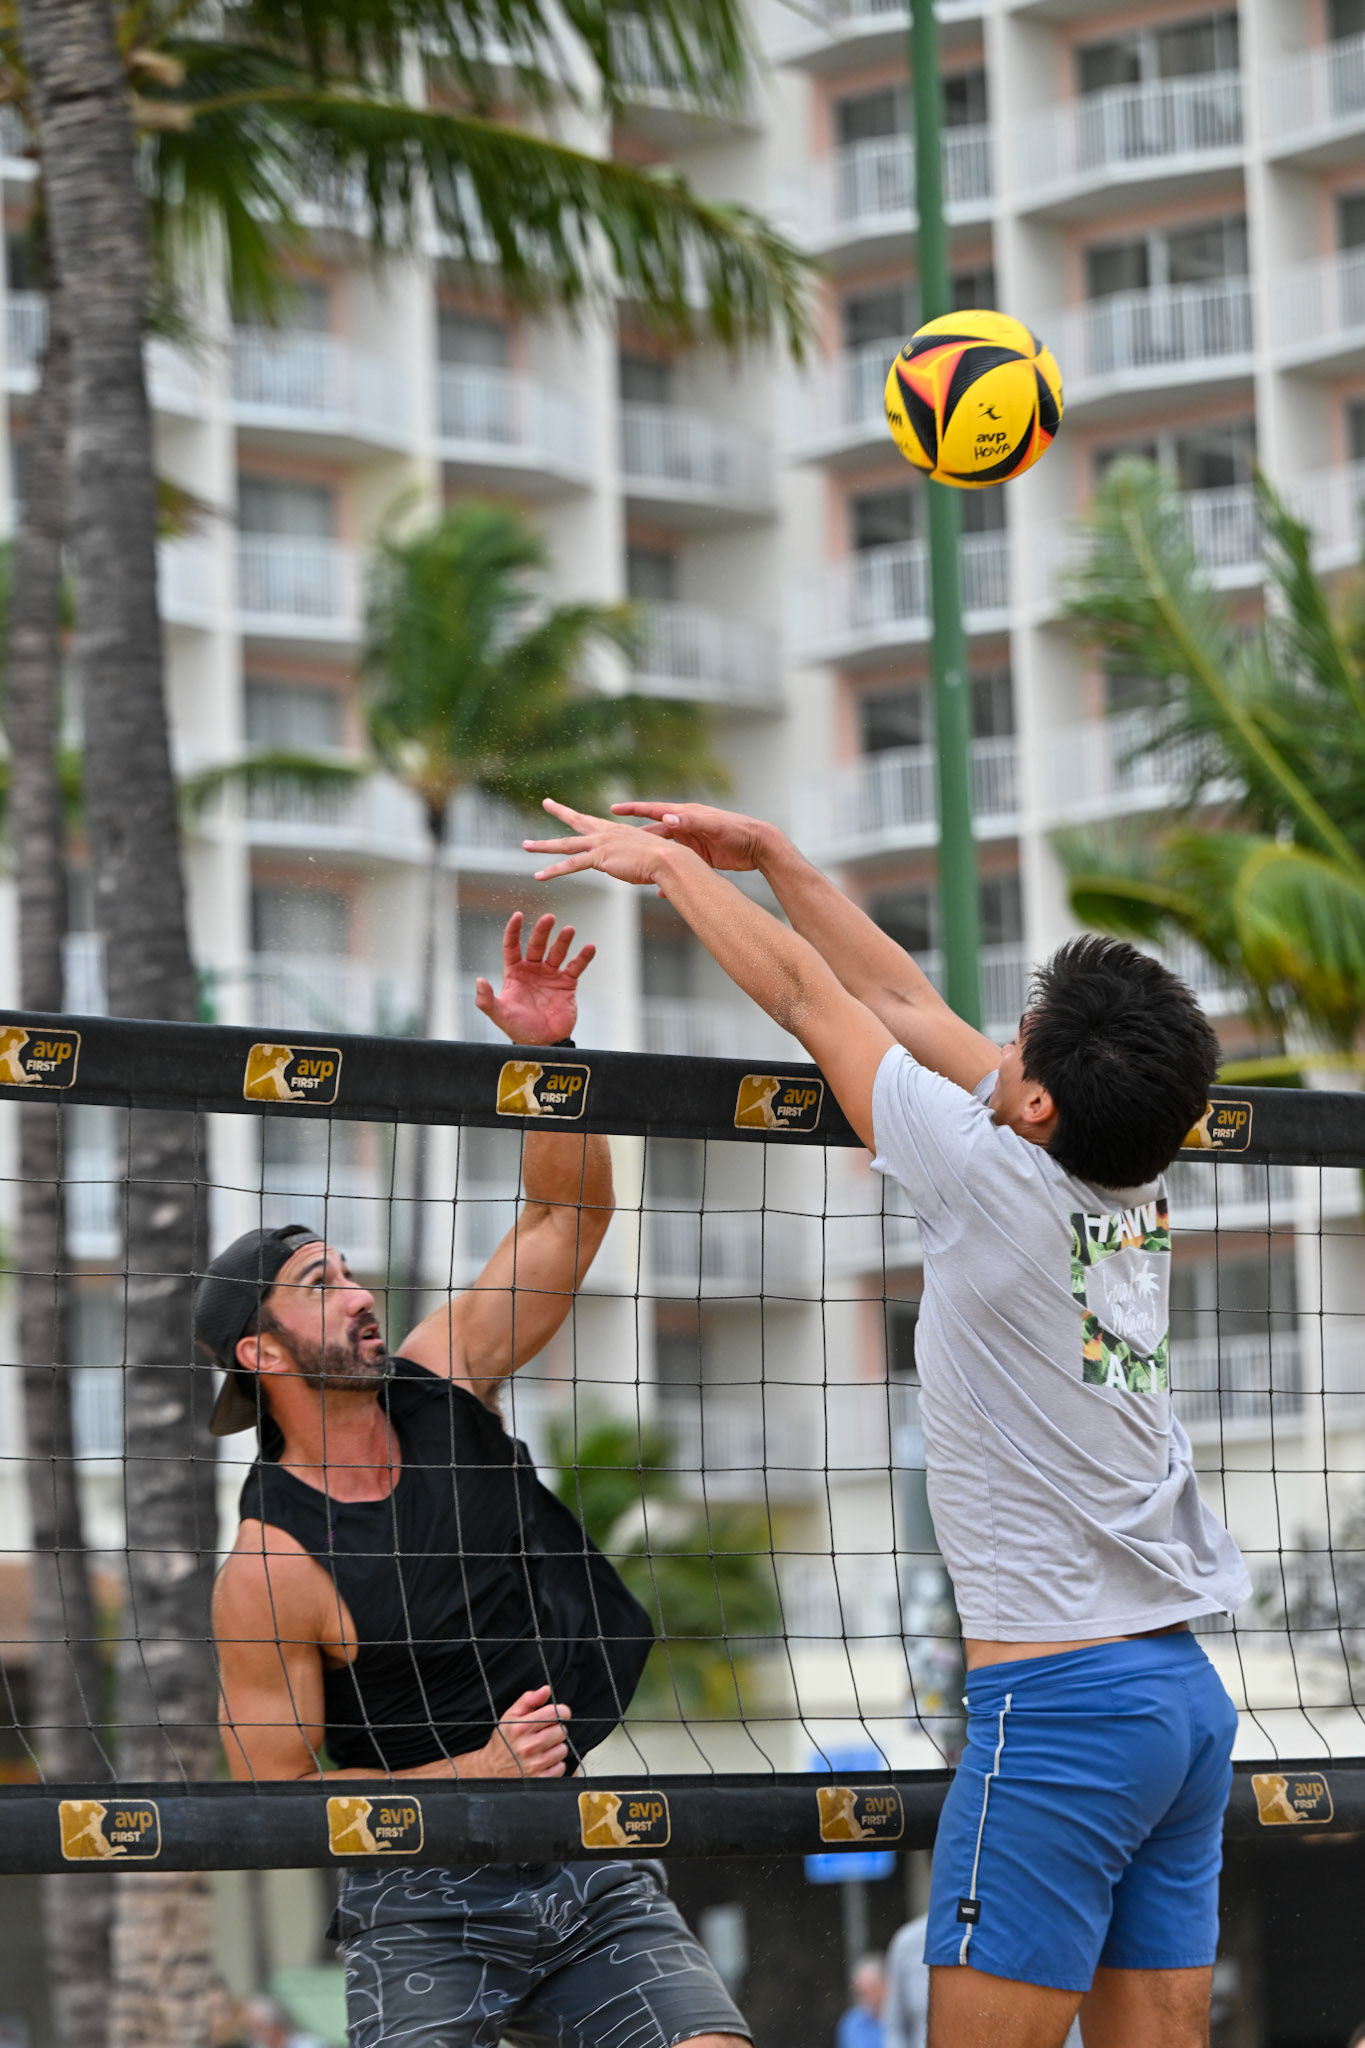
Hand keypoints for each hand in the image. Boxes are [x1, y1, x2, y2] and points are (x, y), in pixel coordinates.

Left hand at [474, 912, 593, 1046]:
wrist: (542, 1043)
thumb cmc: (518, 1028)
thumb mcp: (499, 1014)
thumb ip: (486, 999)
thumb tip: (479, 981)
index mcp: (514, 972)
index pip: (512, 946)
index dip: (514, 930)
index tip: (518, 915)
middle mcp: (533, 970)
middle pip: (537, 944)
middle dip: (543, 931)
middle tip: (549, 917)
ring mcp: (550, 976)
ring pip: (557, 952)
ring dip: (563, 941)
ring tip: (569, 930)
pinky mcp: (567, 984)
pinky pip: (576, 967)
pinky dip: (583, 957)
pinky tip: (589, 948)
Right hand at [474, 1685, 571, 1778]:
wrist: (490, 1770)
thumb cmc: (503, 1741)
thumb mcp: (510, 1716)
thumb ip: (528, 1700)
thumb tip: (546, 1690)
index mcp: (521, 1727)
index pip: (554, 1713)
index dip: (562, 1711)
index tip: (561, 1714)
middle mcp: (528, 1746)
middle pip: (561, 1731)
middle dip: (556, 1730)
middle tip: (545, 1734)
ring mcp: (534, 1764)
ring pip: (562, 1749)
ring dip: (556, 1748)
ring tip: (542, 1749)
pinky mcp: (539, 1779)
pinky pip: (561, 1767)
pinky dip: (555, 1764)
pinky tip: (542, 1762)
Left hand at [524, 799, 676, 888]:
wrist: (668, 860)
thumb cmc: (663, 861)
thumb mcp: (645, 858)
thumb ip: (635, 862)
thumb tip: (637, 871)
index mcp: (616, 831)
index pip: (594, 820)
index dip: (582, 814)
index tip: (578, 807)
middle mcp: (606, 833)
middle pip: (577, 821)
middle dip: (559, 811)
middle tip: (546, 802)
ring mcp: (600, 844)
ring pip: (565, 845)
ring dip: (543, 846)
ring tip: (525, 846)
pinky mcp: (599, 858)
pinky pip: (570, 865)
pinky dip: (553, 871)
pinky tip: (539, 876)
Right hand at [608, 800, 770, 873]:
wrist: (759, 845)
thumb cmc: (738, 831)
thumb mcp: (714, 825)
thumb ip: (691, 821)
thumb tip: (667, 817)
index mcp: (687, 815)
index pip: (654, 809)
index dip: (633, 809)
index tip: (613, 808)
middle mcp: (686, 827)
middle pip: (653, 832)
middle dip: (633, 837)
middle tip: (613, 842)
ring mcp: (691, 843)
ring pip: (662, 852)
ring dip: (648, 861)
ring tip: (629, 870)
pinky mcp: (699, 858)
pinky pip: (677, 867)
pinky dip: (668, 877)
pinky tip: (659, 890)